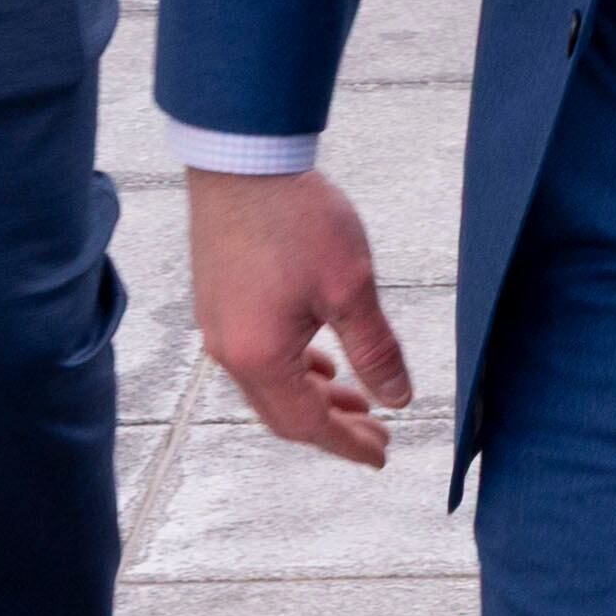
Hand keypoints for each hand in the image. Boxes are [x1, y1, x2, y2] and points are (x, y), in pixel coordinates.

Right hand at [189, 167, 414, 468]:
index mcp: (259, 356)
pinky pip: (256, 357)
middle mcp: (229, 350)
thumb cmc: (295, 218)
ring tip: (356, 399)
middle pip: (283, 413)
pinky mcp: (218, 300)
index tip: (381, 454)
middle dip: (332, 428)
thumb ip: (375, 351)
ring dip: (313, 398)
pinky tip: (318, 359)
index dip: (347, 444)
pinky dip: (292, 370)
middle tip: (377, 433)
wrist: (242, 160)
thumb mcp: (350, 288)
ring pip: (269, 385)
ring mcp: (217, 325)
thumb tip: (397, 399)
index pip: (307, 423)